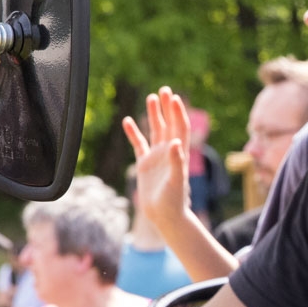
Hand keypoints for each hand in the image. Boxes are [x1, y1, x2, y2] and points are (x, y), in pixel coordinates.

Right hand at [121, 87, 192, 229]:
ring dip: (154, 115)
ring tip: (151, 97)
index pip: (180, 128)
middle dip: (167, 108)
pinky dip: (134, 133)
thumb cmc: (174, 201)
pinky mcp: (145, 164)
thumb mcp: (176, 181)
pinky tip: (127, 121)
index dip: (178, 113)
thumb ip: (176, 162)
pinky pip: (139, 145)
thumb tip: (175, 142)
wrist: (164, 216)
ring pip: (155, 131)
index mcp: (179, 154)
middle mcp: (169, 152)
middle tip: (164, 90)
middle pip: (169, 125)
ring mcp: (157, 157)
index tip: (174, 98)